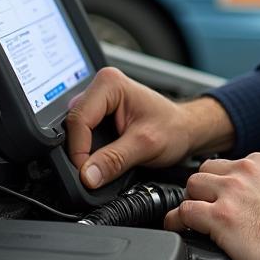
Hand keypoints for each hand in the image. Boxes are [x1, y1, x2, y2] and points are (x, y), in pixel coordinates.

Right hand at [64, 67, 234, 188]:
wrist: (186, 130)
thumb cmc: (174, 127)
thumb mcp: (146, 145)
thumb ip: (114, 160)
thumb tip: (87, 176)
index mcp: (110, 83)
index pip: (78, 119)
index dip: (79, 151)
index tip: (85, 173)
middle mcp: (101, 88)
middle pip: (73, 125)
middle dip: (80, 153)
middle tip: (92, 174)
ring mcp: (98, 102)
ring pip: (75, 133)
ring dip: (84, 153)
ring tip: (101, 166)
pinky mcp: (98, 116)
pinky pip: (82, 137)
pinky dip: (89, 153)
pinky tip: (101, 161)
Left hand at [166, 153, 259, 259]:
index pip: (227, 165)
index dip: (219, 183)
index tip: (218, 195)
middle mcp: (243, 173)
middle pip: (204, 172)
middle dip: (202, 190)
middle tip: (203, 207)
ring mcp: (230, 193)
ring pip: (191, 187)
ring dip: (190, 202)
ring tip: (190, 218)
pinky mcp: (220, 217)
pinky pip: (184, 212)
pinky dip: (177, 221)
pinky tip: (179, 229)